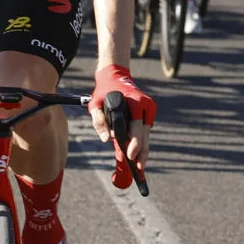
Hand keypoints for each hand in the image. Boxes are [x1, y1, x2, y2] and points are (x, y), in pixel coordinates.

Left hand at [90, 63, 153, 187]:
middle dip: (142, 152)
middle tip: (139, 167)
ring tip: (141, 166)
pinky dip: (142, 142)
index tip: (130, 155)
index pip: (136, 126)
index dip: (134, 143)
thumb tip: (105, 139)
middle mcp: (145, 105)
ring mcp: (149, 109)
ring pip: (146, 134)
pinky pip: (145, 130)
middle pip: (144, 133)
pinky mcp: (149, 112)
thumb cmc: (103, 91)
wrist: (115, 76)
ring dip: (144, 150)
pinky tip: (140, 155)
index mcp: (135, 102)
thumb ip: (98, 120)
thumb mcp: (95, 103)